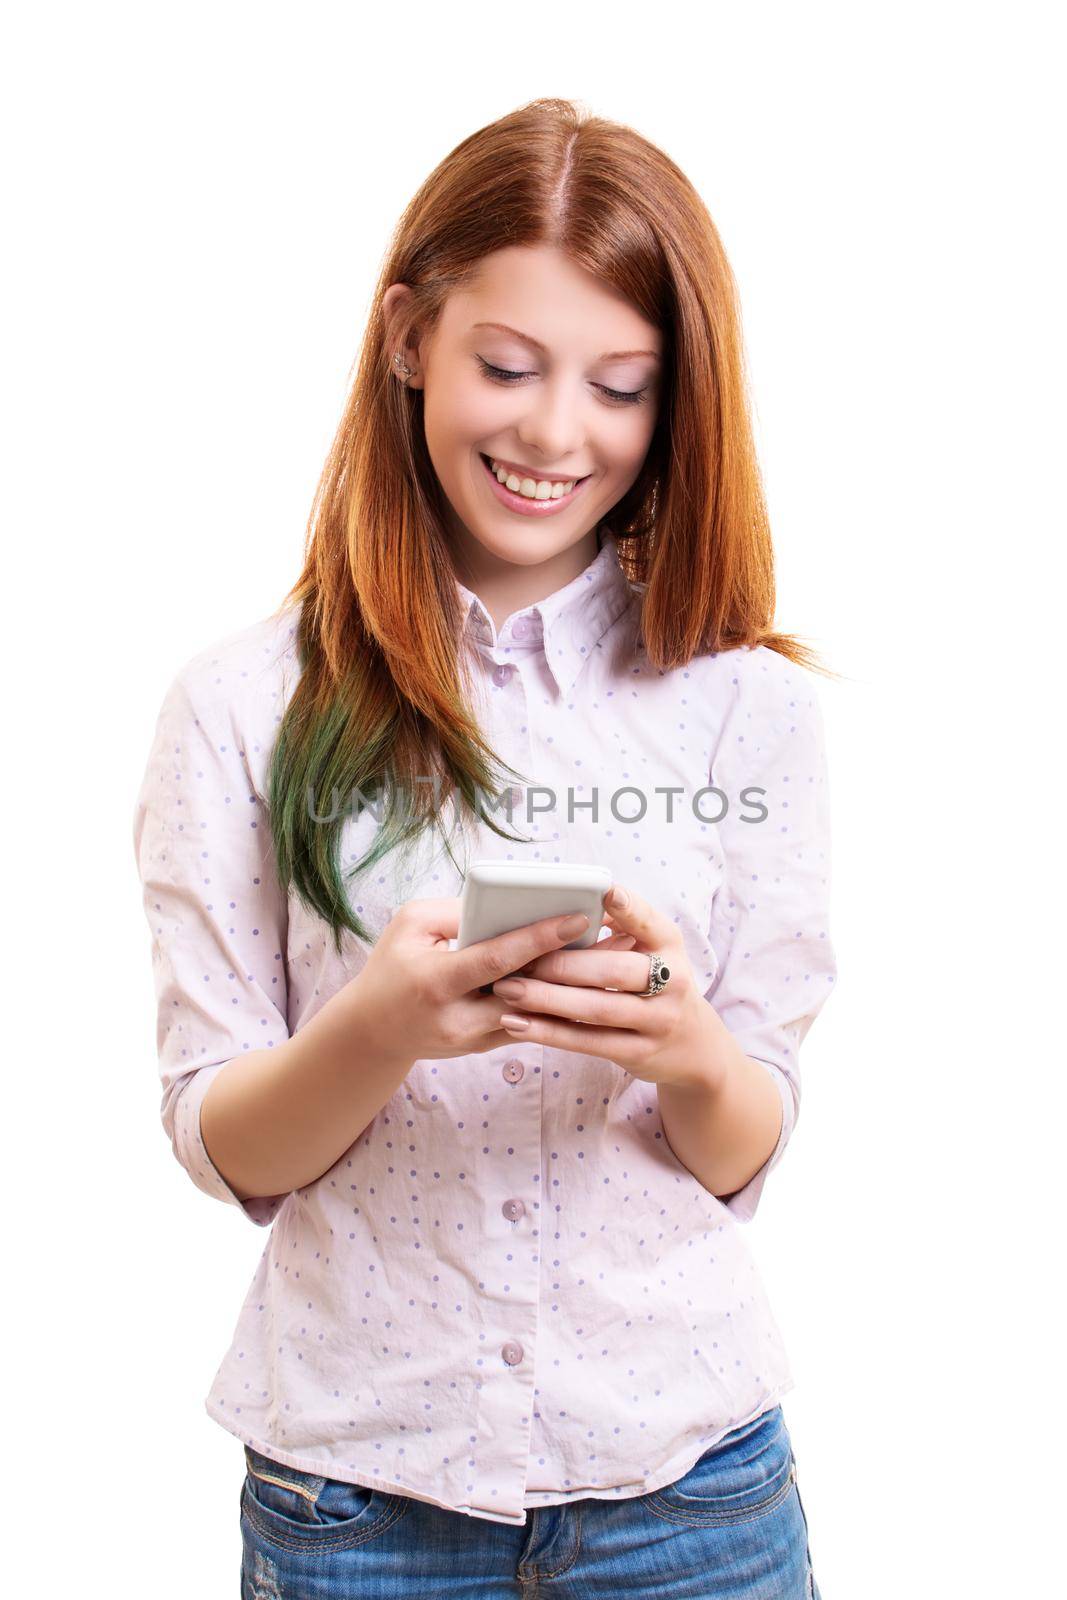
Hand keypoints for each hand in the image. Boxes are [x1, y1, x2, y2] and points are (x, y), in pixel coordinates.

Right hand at [351, 896, 638, 1063]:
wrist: (373, 1032)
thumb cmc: (390, 967)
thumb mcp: (409, 925)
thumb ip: (457, 912)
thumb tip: (509, 902)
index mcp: (436, 982)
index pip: (497, 959)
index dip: (538, 938)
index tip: (577, 917)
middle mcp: (459, 1017)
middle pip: (529, 992)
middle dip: (576, 966)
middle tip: (621, 938)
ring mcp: (475, 1039)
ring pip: (538, 1013)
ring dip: (579, 986)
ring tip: (618, 957)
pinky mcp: (488, 1047)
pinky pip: (532, 1023)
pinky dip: (562, 1001)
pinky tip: (594, 980)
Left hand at [491, 883, 729, 1089]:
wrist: (694, 1046)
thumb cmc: (658, 984)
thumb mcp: (654, 951)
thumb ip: (620, 926)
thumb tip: (572, 902)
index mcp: (669, 945)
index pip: (649, 923)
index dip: (628, 909)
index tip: (604, 891)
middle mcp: (671, 981)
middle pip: (614, 971)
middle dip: (564, 964)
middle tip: (521, 959)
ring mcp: (657, 1021)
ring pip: (597, 1008)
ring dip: (548, 999)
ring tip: (509, 989)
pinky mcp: (639, 1052)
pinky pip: (588, 1041)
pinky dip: (550, 1032)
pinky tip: (517, 1023)